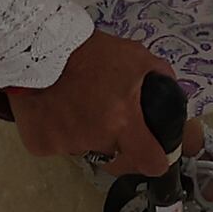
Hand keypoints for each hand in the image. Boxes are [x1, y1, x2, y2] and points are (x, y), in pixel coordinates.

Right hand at [4, 29, 185, 177]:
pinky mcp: (40, 145)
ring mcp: (66, 144)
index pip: (149, 162)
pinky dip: (59, 133)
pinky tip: (56, 110)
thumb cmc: (93, 53)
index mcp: (123, 121)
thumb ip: (161, 78)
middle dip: (119, 146)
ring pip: (85, 150)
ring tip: (79, 106)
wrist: (40, 49)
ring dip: (87, 136)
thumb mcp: (138, 58)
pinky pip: (57, 145)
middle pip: (116, 158)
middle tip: (111, 122)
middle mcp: (96, 138)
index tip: (155, 156)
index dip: (156, 161)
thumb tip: (172, 98)